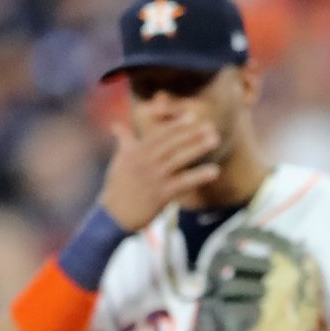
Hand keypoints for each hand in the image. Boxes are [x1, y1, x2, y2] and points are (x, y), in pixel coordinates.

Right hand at [100, 116, 221, 229]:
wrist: (114, 214)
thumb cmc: (118, 185)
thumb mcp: (120, 159)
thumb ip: (124, 140)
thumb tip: (116, 125)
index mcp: (136, 151)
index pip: (160, 135)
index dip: (177, 125)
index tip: (193, 116)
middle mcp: (145, 161)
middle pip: (172, 143)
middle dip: (192, 133)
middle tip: (211, 125)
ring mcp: (154, 177)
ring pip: (179, 159)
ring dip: (198, 148)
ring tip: (215, 140)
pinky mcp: (161, 194)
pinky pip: (183, 183)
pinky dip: (199, 176)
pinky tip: (215, 171)